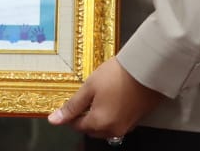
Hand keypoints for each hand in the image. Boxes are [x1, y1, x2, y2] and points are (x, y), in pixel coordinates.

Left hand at [47, 57, 164, 140]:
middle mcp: (113, 130)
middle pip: (91, 129)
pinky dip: (112, 115)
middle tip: (86, 98)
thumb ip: (72, 106)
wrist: (145, 69)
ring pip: (105, 128)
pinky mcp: (136, 120)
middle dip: (85, 117)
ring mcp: (126, 126)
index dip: (71, 114)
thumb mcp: (89, 87)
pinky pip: (118, 123)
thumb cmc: (117, 75)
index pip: (77, 126)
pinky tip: (113, 98)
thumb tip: (54, 120)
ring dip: (99, 117)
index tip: (71, 103)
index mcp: (99, 123)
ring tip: (100, 96)